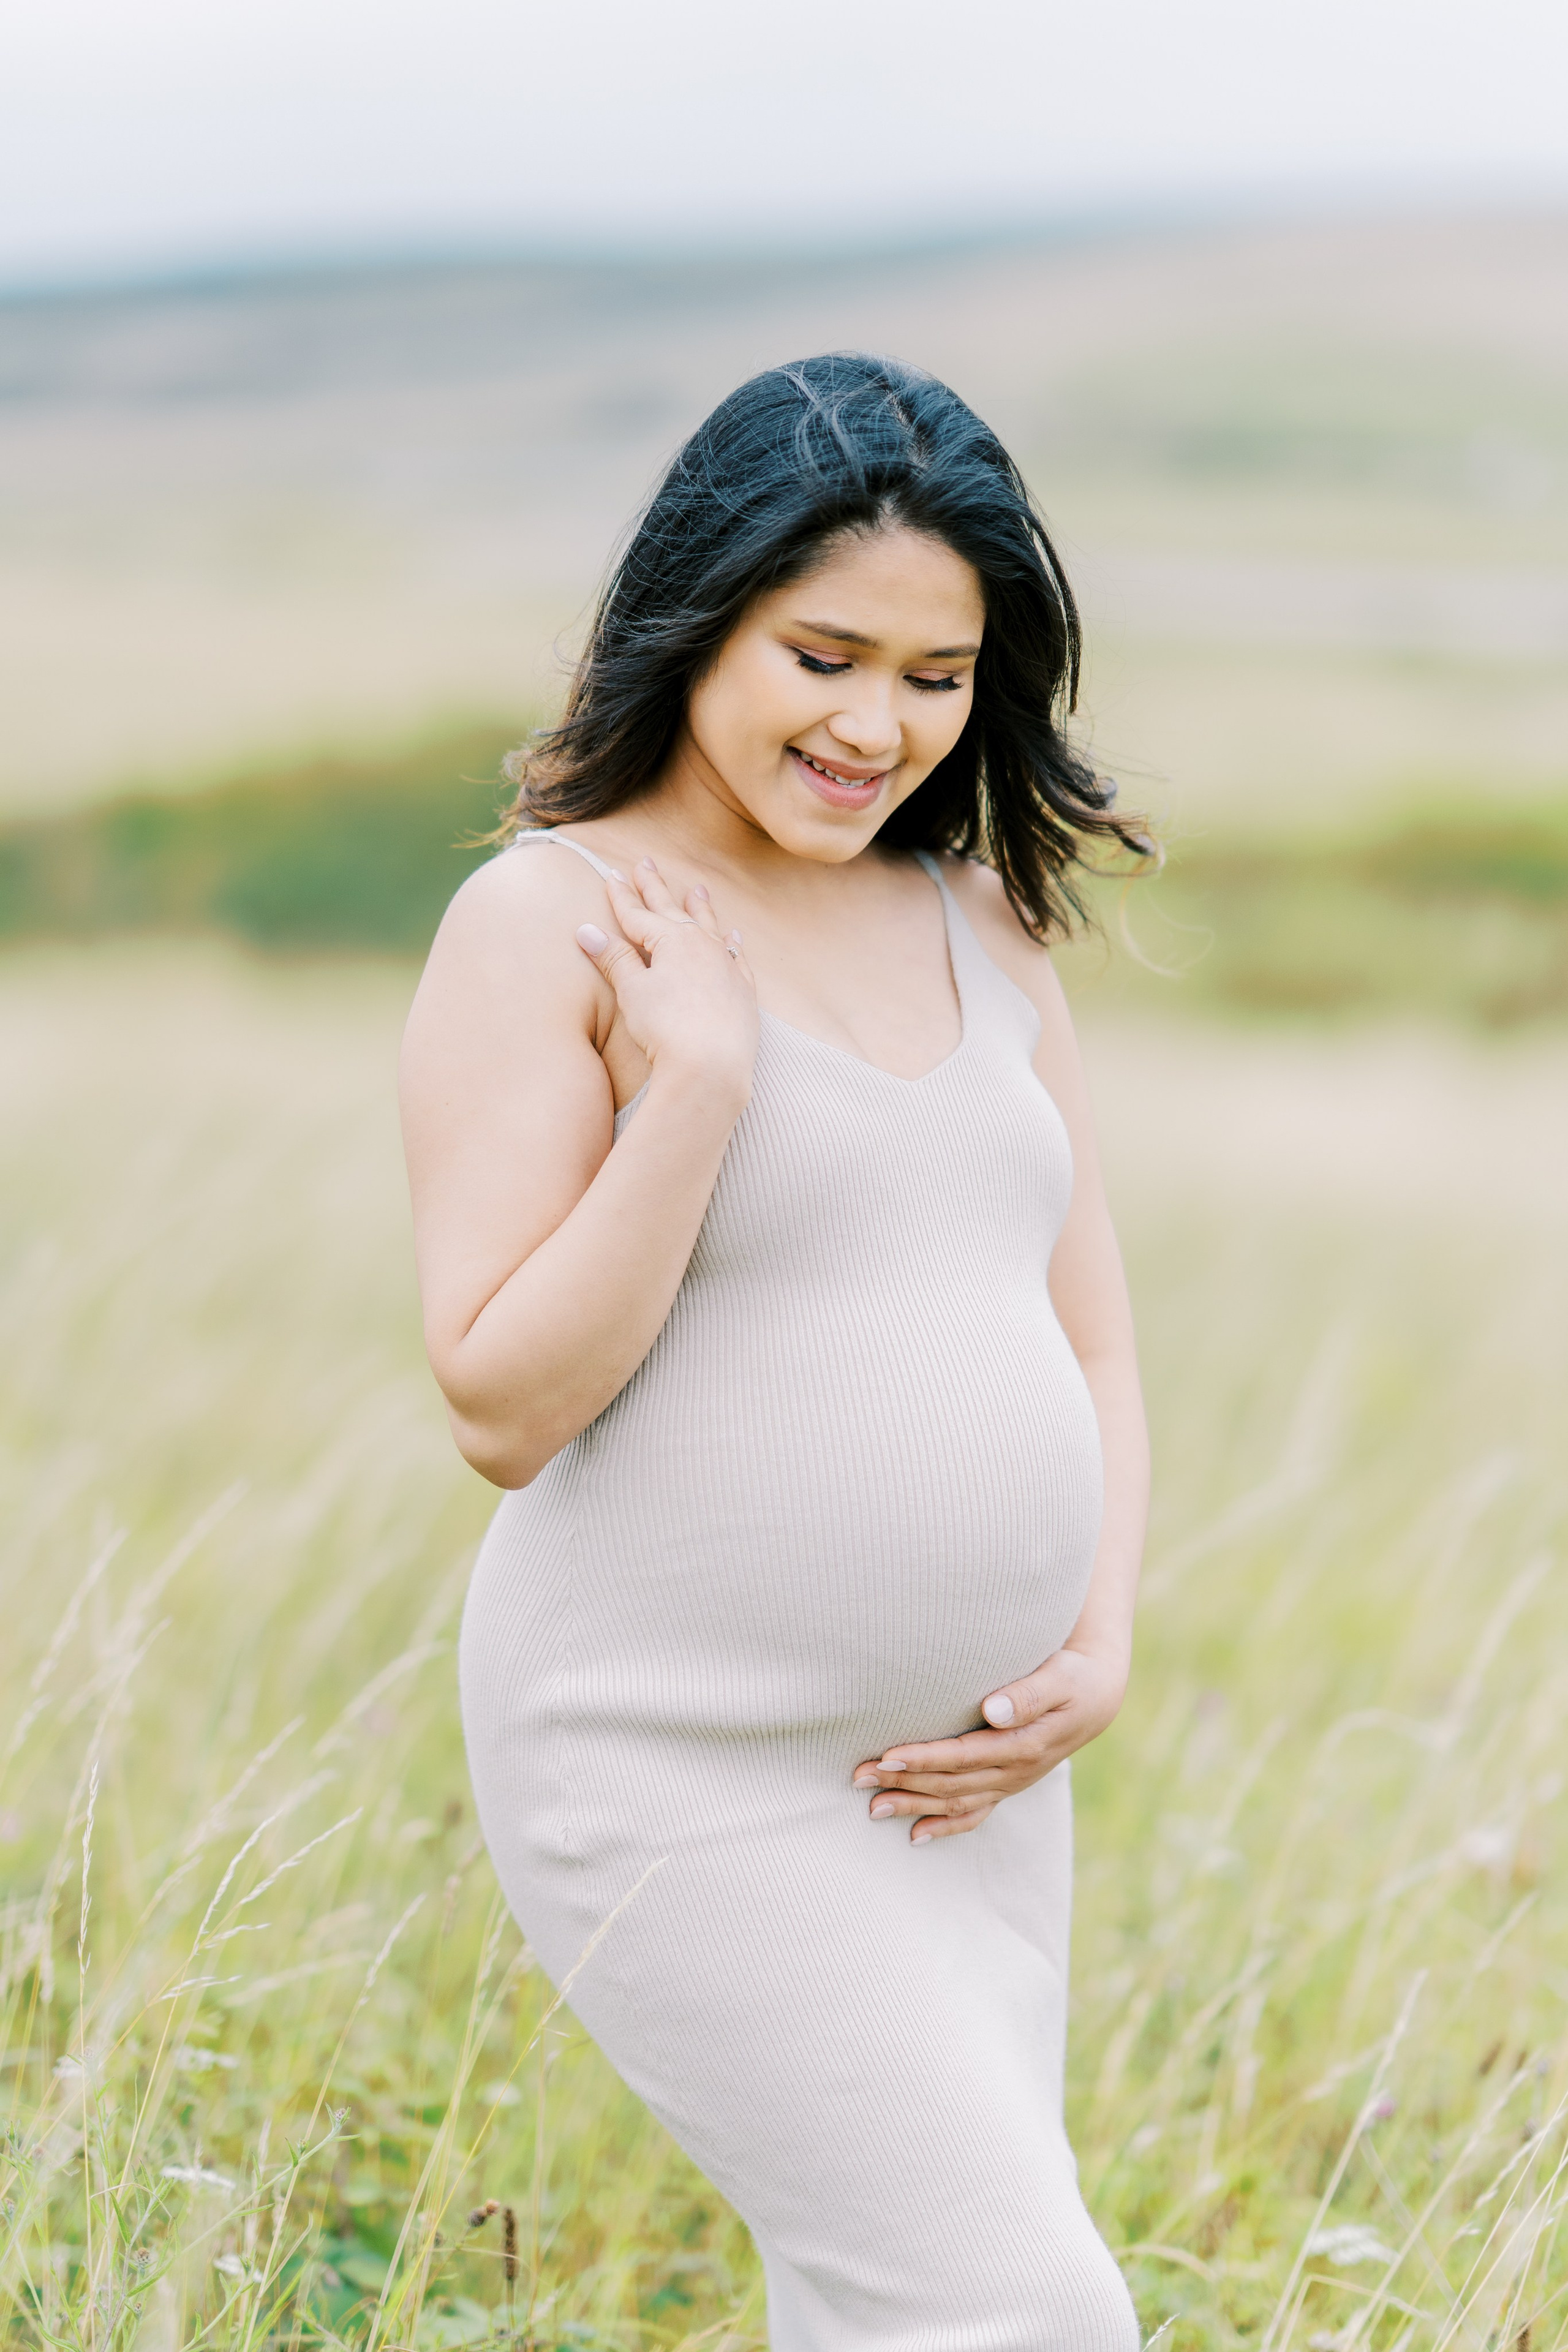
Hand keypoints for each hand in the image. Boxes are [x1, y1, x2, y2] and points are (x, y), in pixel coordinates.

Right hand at [576, 856, 758, 1104]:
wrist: (712, 1067)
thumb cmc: (667, 1028)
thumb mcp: (633, 992)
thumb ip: (614, 959)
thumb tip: (587, 930)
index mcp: (672, 940)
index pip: (638, 914)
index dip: (622, 896)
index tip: (612, 875)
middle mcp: (702, 946)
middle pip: (673, 911)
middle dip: (656, 888)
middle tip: (646, 862)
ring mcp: (727, 967)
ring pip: (711, 928)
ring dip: (701, 908)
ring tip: (699, 889)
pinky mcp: (743, 992)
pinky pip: (738, 958)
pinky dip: (732, 945)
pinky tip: (733, 937)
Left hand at [851, 1643, 1128, 1844]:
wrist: (1098, 1696)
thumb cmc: (1073, 1677)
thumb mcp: (1060, 1677)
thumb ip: (1028, 1693)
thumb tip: (993, 1709)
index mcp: (1024, 1745)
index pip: (963, 1756)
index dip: (924, 1758)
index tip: (887, 1756)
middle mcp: (1015, 1772)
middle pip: (950, 1783)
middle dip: (903, 1783)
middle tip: (859, 1777)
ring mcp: (1010, 1783)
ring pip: (956, 1802)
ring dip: (913, 1806)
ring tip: (872, 1809)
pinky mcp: (1007, 1784)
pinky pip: (975, 1813)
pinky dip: (945, 1826)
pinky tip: (915, 1835)